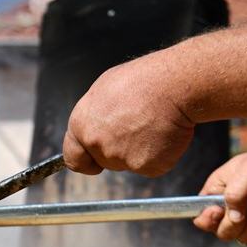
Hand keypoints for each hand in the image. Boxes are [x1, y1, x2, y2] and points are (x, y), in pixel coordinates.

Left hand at [63, 49, 196, 176]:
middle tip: (137, 126)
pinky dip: (160, 154)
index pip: (73, 158)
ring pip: (128, 163)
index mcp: (81, 125)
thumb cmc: (142, 80)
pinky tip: (164, 133)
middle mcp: (96, 144)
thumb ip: (94, 116)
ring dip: (140, 150)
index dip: (85, 161)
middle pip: (105, 161)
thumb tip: (94, 126)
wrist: (173, 85)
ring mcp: (120, 157)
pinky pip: (152, 166)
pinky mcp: (145, 166)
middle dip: (119, 150)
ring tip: (152, 123)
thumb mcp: (104, 90)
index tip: (93, 163)